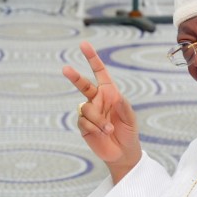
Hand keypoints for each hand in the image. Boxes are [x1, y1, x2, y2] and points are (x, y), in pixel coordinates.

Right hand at [62, 41, 141, 182]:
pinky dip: (93, 128)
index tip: (84, 45)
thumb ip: (124, 106)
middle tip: (65, 69)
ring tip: (109, 129)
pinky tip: (101, 134)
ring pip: (86, 108)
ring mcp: (89, 112)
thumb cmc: (129, 131)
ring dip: (98, 120)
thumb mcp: (131, 118)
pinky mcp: (83, 125)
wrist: (122, 152)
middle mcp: (97, 100)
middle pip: (83, 85)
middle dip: (74, 77)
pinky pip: (83, 121)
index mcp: (110, 93)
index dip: (92, 59)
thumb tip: (115, 95)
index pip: (100, 73)